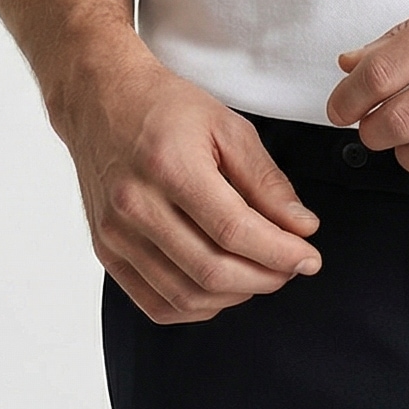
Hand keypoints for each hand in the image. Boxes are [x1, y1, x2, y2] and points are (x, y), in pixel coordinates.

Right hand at [51, 39, 321, 322]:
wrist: (100, 100)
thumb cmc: (164, 108)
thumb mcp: (227, 126)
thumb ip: (266, 181)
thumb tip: (301, 228)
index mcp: (169, 167)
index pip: (234, 230)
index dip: (280, 252)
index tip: (309, 257)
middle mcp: (135, 205)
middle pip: (211, 270)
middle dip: (266, 277)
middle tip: (291, 267)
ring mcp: (115, 234)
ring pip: (186, 295)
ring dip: (236, 296)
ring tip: (261, 274)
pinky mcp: (105, 251)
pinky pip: (156, 304)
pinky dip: (198, 307)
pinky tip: (222, 288)